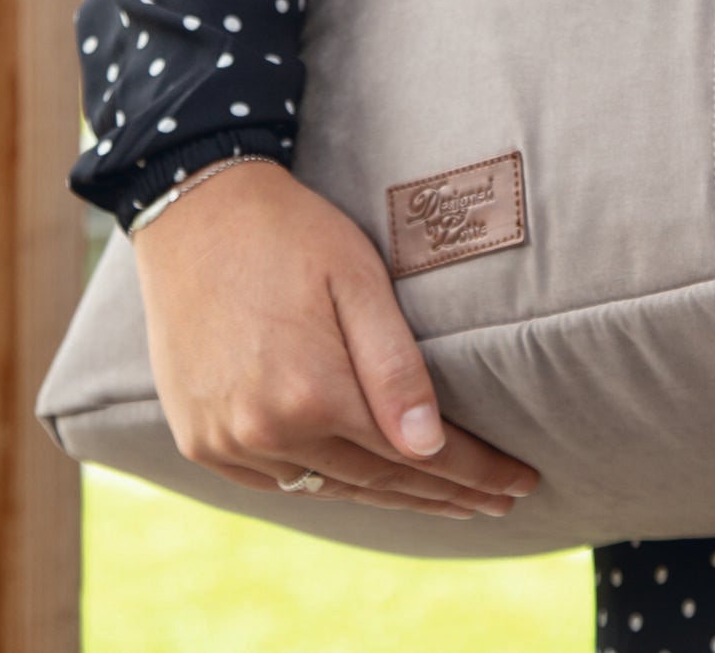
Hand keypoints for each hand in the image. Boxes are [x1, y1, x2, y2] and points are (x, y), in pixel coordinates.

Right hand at [131, 158, 541, 517]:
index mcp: (312, 393)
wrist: (194, 210)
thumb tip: (432, 449)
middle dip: (446, 494)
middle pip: (378, 482)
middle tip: (498, 502)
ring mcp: (226, 443)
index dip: (475, 473)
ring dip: (391, 498)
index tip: (520, 484)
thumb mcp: (358, 281)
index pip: (417, 455)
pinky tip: (364, 485)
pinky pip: (277, 483)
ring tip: (446, 503)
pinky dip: (326, 487)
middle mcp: (265, 432)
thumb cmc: (291, 234)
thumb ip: (395, 368)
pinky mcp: (199, 441)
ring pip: (329, 490)